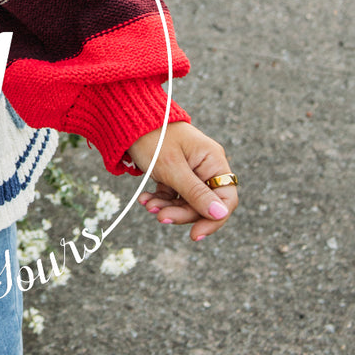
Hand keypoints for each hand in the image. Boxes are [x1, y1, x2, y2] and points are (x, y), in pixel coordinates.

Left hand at [129, 121, 237, 242]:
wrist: (128, 120)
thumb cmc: (153, 138)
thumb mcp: (172, 168)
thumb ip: (196, 193)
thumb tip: (221, 215)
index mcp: (213, 161)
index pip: (226, 199)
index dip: (214, 219)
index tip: (195, 234)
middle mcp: (206, 166)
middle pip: (204, 204)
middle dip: (182, 213)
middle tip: (160, 217)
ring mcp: (191, 170)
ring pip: (186, 202)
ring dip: (168, 208)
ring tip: (148, 205)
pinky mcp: (175, 173)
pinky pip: (173, 195)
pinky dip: (161, 200)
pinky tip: (146, 199)